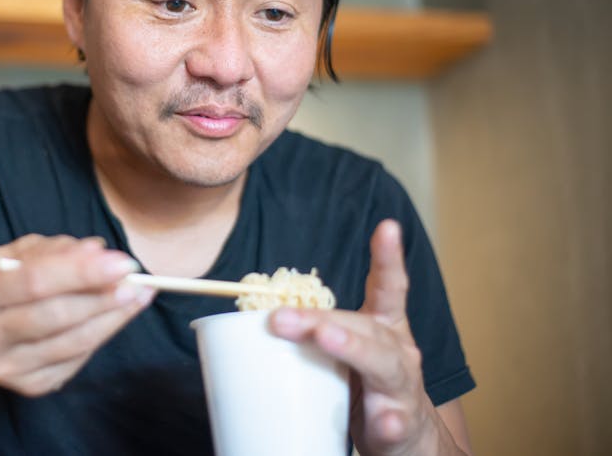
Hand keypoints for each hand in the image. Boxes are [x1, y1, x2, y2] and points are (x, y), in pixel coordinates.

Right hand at [0, 234, 154, 396]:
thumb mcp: (9, 257)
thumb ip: (51, 251)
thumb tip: (97, 250)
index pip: (36, 281)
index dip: (82, 272)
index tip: (121, 262)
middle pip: (56, 315)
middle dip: (103, 297)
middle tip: (137, 281)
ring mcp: (6, 367)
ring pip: (72, 343)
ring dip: (112, 318)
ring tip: (138, 296)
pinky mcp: (28, 387)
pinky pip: (75, 360)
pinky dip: (100, 335)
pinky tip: (116, 317)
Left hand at [269, 220, 451, 454]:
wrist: (408, 443)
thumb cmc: (368, 388)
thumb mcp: (345, 352)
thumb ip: (314, 331)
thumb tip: (253, 315)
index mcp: (384, 328)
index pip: (388, 289)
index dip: (388, 258)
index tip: (388, 227)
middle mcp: (398, 351)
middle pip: (363, 326)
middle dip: (321, 319)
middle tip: (282, 317)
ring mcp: (402, 387)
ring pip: (381, 364)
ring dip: (351, 348)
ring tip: (326, 339)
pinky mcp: (401, 426)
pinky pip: (395, 423)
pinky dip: (389, 422)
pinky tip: (385, 422)